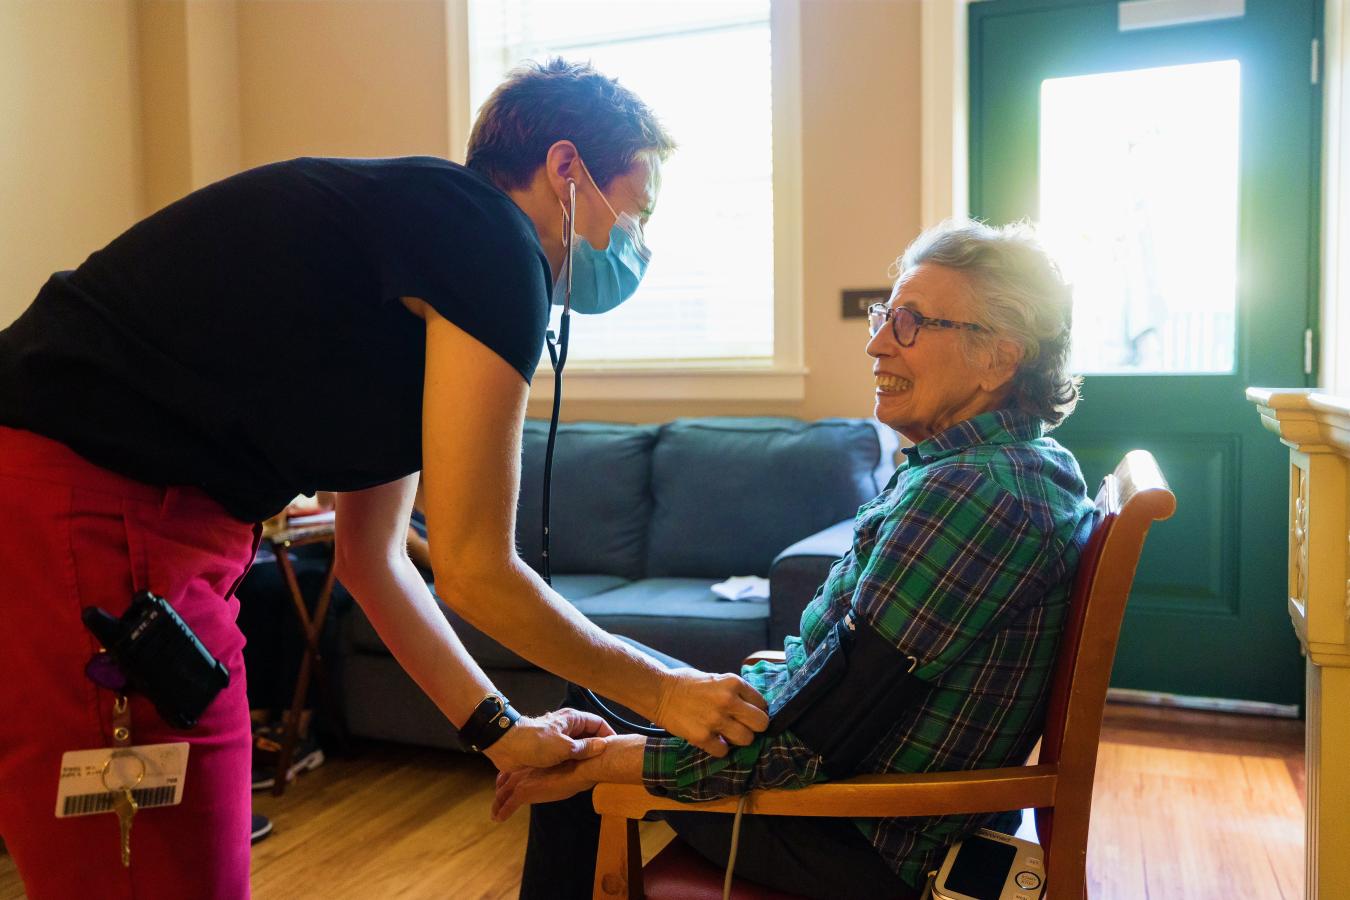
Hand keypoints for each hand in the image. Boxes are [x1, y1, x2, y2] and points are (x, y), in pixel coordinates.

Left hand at [482, 707, 614, 771]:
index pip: (598, 723)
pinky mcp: (550, 750)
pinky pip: (567, 756)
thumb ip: (585, 747)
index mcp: (573, 720)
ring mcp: (559, 739)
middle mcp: (568, 727)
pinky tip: (577, 775)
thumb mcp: (564, 747)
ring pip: (579, 747)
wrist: (506, 746)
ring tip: (595, 772)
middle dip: (598, 749)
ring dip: (585, 758)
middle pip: (590, 736)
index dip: (609, 735)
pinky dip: (574, 764)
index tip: (616, 751)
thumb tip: (604, 746)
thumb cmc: (535, 743)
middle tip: (607, 764)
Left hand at [491, 761, 596, 821]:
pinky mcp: (524, 791)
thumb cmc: (578, 765)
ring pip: (503, 794)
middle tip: (497, 801)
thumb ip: (555, 772)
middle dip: (500, 792)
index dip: (506, 778)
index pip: (513, 770)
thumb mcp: (563, 767)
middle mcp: (523, 769)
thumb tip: (558, 777)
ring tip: (495, 814)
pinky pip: (508, 806)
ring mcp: (522, 780)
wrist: (579, 768)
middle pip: (505, 782)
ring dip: (498, 805)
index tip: (503, 784)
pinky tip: (499, 819)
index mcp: (531, 762)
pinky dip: (502, 813)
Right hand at [654, 668, 769, 757]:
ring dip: (738, 740)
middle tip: (743, 727)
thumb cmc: (687, 684)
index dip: (756, 711)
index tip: (748, 715)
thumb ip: (735, 692)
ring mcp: (715, 720)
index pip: (762, 704)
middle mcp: (728, 700)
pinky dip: (719, 749)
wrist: (659, 693)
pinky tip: (712, 740)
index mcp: (733, 682)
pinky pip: (724, 752)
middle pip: (761, 723)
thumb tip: (753, 708)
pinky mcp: (702, 737)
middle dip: (754, 727)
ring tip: (727, 735)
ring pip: (746, 740)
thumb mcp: (716, 679)